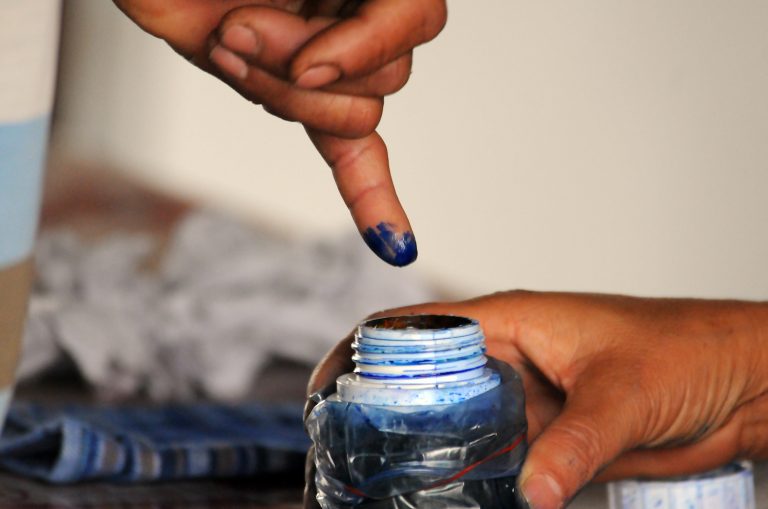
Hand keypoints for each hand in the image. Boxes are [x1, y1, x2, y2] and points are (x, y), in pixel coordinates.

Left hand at [113, 0, 447, 265]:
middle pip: (387, 77)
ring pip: (360, 116)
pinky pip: (353, 154)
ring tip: (227, 47)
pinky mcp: (302, 98)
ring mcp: (334, 61)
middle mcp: (362, 12)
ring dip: (281, 95)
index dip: (367, 46)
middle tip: (235, 31)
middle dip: (300, 67)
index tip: (308, 67)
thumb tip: (313, 74)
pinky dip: (372, 198)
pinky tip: (394, 246)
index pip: (416, 14)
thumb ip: (288, 14)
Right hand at [303, 291, 767, 507]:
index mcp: (512, 321)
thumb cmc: (688, 351)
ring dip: (423, 450)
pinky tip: (447, 500)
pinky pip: (493, 458)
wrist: (741, 381)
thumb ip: (575, 443)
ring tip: (383, 484)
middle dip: (383, 409)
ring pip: (455, 423)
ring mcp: (524, 399)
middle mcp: (508, 357)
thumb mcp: (625, 393)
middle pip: (425, 378)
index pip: (419, 325)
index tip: (328, 388)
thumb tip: (531, 494)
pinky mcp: (547, 436)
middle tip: (347, 452)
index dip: (365, 349)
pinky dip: (468, 478)